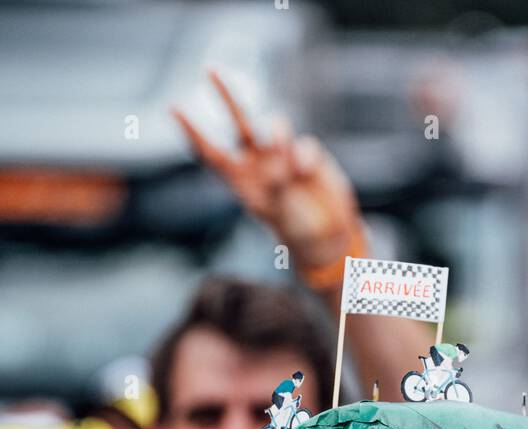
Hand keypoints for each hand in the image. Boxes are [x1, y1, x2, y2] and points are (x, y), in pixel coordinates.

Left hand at [173, 70, 363, 276]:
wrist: (328, 236)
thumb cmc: (297, 227)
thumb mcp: (280, 209)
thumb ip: (277, 178)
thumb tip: (280, 148)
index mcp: (242, 181)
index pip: (211, 153)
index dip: (193, 131)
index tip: (173, 108)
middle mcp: (258, 165)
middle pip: (238, 123)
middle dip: (225, 95)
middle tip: (209, 68)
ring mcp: (282, 157)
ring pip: (275, 125)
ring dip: (279, 135)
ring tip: (286, 158)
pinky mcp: (306, 154)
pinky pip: (304, 144)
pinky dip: (304, 156)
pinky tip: (308, 173)